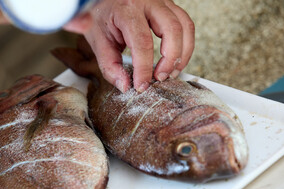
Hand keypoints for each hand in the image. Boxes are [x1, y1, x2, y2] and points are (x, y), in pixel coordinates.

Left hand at [75, 0, 194, 92]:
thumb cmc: (101, 16)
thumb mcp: (97, 40)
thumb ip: (109, 65)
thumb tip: (125, 85)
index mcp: (126, 9)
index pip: (142, 41)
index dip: (144, 68)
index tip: (141, 85)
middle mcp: (148, 1)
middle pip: (172, 30)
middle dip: (170, 60)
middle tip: (160, 78)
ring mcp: (162, 2)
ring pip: (185, 27)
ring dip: (182, 54)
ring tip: (171, 73)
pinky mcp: (169, 6)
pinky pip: (186, 25)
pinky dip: (185, 46)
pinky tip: (176, 61)